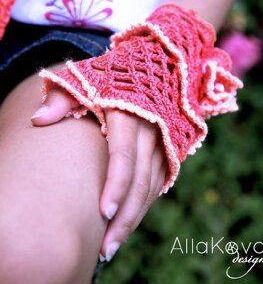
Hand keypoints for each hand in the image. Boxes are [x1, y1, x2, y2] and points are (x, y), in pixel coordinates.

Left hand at [31, 88, 167, 261]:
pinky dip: (144, 204)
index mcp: (129, 113)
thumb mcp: (86, 80)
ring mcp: (164, 141)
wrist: (154, 68)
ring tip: (113, 243)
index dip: (116, 184)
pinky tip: (129, 220)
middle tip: (106, 247)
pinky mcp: (170, 148)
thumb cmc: (113, 76)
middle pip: (140, 180)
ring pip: (152, 186)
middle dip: (124, 216)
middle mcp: (151, 129)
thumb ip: (62, 98)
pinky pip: (159, 182)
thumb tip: (38, 120)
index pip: (123, 155)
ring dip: (134, 216)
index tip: (102, 213)